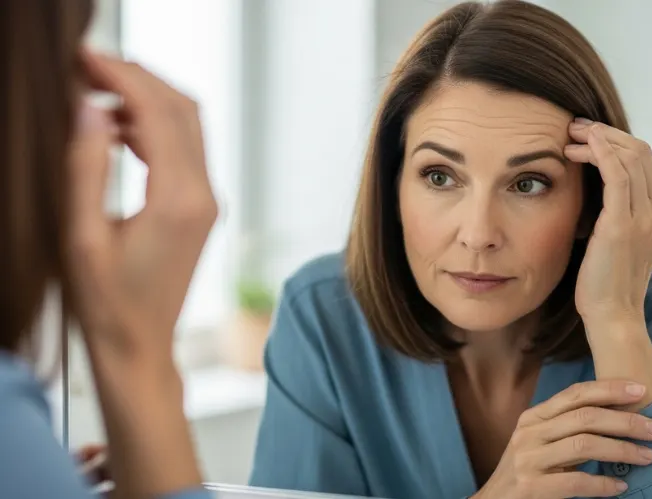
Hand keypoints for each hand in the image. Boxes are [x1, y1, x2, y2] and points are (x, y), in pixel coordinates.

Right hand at [64, 50, 214, 497]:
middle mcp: (204, 194)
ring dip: (147, 99)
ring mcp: (208, 201)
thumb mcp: (82, 234)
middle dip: (138, 78)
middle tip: (89, 65)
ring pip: (188, 126)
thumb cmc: (107, 301)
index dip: (122, 76)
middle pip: (182, 109)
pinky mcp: (202, 208)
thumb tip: (91, 108)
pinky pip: (185, 150)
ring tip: (95, 91)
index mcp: (179, 199)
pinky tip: (118, 129)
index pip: (158, 112)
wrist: (141, 344)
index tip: (84, 57)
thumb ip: (86, 167)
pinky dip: (155, 127)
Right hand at [475, 380, 651, 498]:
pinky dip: (603, 484)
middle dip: (626, 421)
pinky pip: (576, 482)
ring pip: (584, 445)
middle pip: (584, 417)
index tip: (640, 390)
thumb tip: (614, 415)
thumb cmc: (524, 471)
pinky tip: (621, 486)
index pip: (574, 394)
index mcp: (532, 417)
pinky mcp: (532, 487)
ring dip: (622, 450)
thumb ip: (564, 427)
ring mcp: (528, 460)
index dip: (608, 389)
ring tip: (649, 456)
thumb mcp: (538, 441)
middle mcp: (529, 433)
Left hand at [564, 119, 651, 324]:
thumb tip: (590, 185)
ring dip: (598, 138)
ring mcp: (644, 216)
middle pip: (639, 150)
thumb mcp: (614, 237)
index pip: (643, 159)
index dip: (614, 140)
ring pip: (630, 156)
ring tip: (570, 134)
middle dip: (605, 132)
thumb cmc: (605, 279)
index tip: (584, 134)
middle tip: (574, 127)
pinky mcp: (622, 225)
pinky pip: (617, 175)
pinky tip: (581, 145)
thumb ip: (612, 210)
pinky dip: (600, 152)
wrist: (612, 314)